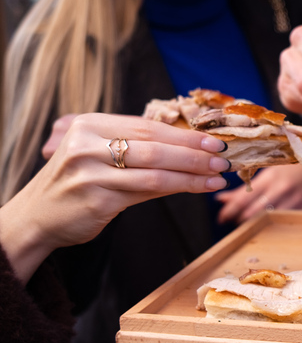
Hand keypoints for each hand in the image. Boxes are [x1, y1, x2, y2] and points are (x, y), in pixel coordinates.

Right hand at [0, 113, 229, 282]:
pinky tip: (199, 190)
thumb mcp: (100, 156)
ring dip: (193, 175)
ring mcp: (91, 173)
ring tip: (218, 177)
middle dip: (194, 153)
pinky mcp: (97, 200)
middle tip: (223, 158)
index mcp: (89, 125)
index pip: (147, 127)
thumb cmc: (77, 183)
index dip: (184, 134)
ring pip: (155, 172)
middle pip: (154, 147)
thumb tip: (190, 149)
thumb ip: (137, 150)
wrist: (37, 217)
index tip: (213, 141)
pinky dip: (178, 190)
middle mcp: (87, 145)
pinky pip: (146, 193)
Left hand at [215, 158, 301, 224]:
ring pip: (269, 218)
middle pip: (254, 211)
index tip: (221, 218)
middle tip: (230, 223)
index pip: (244, 197)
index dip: (230, 210)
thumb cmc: (292, 170)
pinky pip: (285, 221)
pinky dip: (272, 226)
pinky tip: (265, 227)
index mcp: (270, 177)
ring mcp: (295, 200)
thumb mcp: (269, 172)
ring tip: (244, 226)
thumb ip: (245, 186)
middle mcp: (281, 189)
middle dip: (239, 219)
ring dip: (254, 224)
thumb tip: (221, 199)